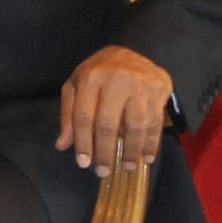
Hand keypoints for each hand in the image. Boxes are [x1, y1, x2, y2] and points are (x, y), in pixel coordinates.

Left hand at [56, 45, 172, 175]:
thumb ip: (69, 114)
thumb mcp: (77, 86)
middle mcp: (115, 80)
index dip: (82, 142)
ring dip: (130, 151)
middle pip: (107, 124)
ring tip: (125, 166)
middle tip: (103, 172)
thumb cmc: (100, 72)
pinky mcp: (158, 91)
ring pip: (134, 125)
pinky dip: (150, 143)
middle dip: (104, 152)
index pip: (83, 116)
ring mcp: (139, 85)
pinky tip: (146, 157)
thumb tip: (62, 145)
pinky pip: (154, 122)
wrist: (135, 50)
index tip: (83, 163)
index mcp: (90, 78)